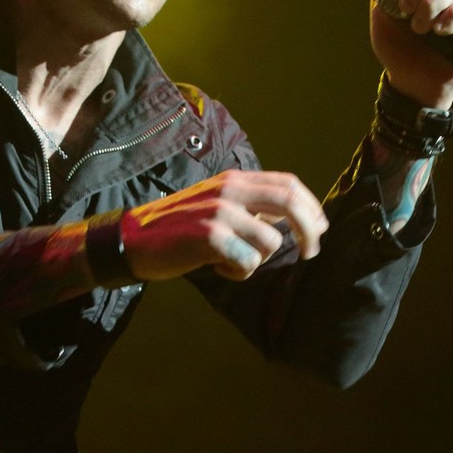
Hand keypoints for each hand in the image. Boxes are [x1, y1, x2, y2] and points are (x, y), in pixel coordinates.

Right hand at [119, 169, 327, 281]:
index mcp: (235, 180)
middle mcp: (230, 190)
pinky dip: (238, 272)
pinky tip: (216, 268)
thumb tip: (289, 218)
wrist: (132, 239)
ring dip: (258, 260)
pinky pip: (248, 261)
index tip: (320, 228)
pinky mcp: (209, 237)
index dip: (312, 206)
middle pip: (290, 203)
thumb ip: (250, 206)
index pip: (288, 183)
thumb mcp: (216, 204)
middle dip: (310, 231)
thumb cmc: (178, 227)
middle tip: (311, 253)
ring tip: (229, 261)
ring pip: (270, 241)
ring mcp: (219, 212)